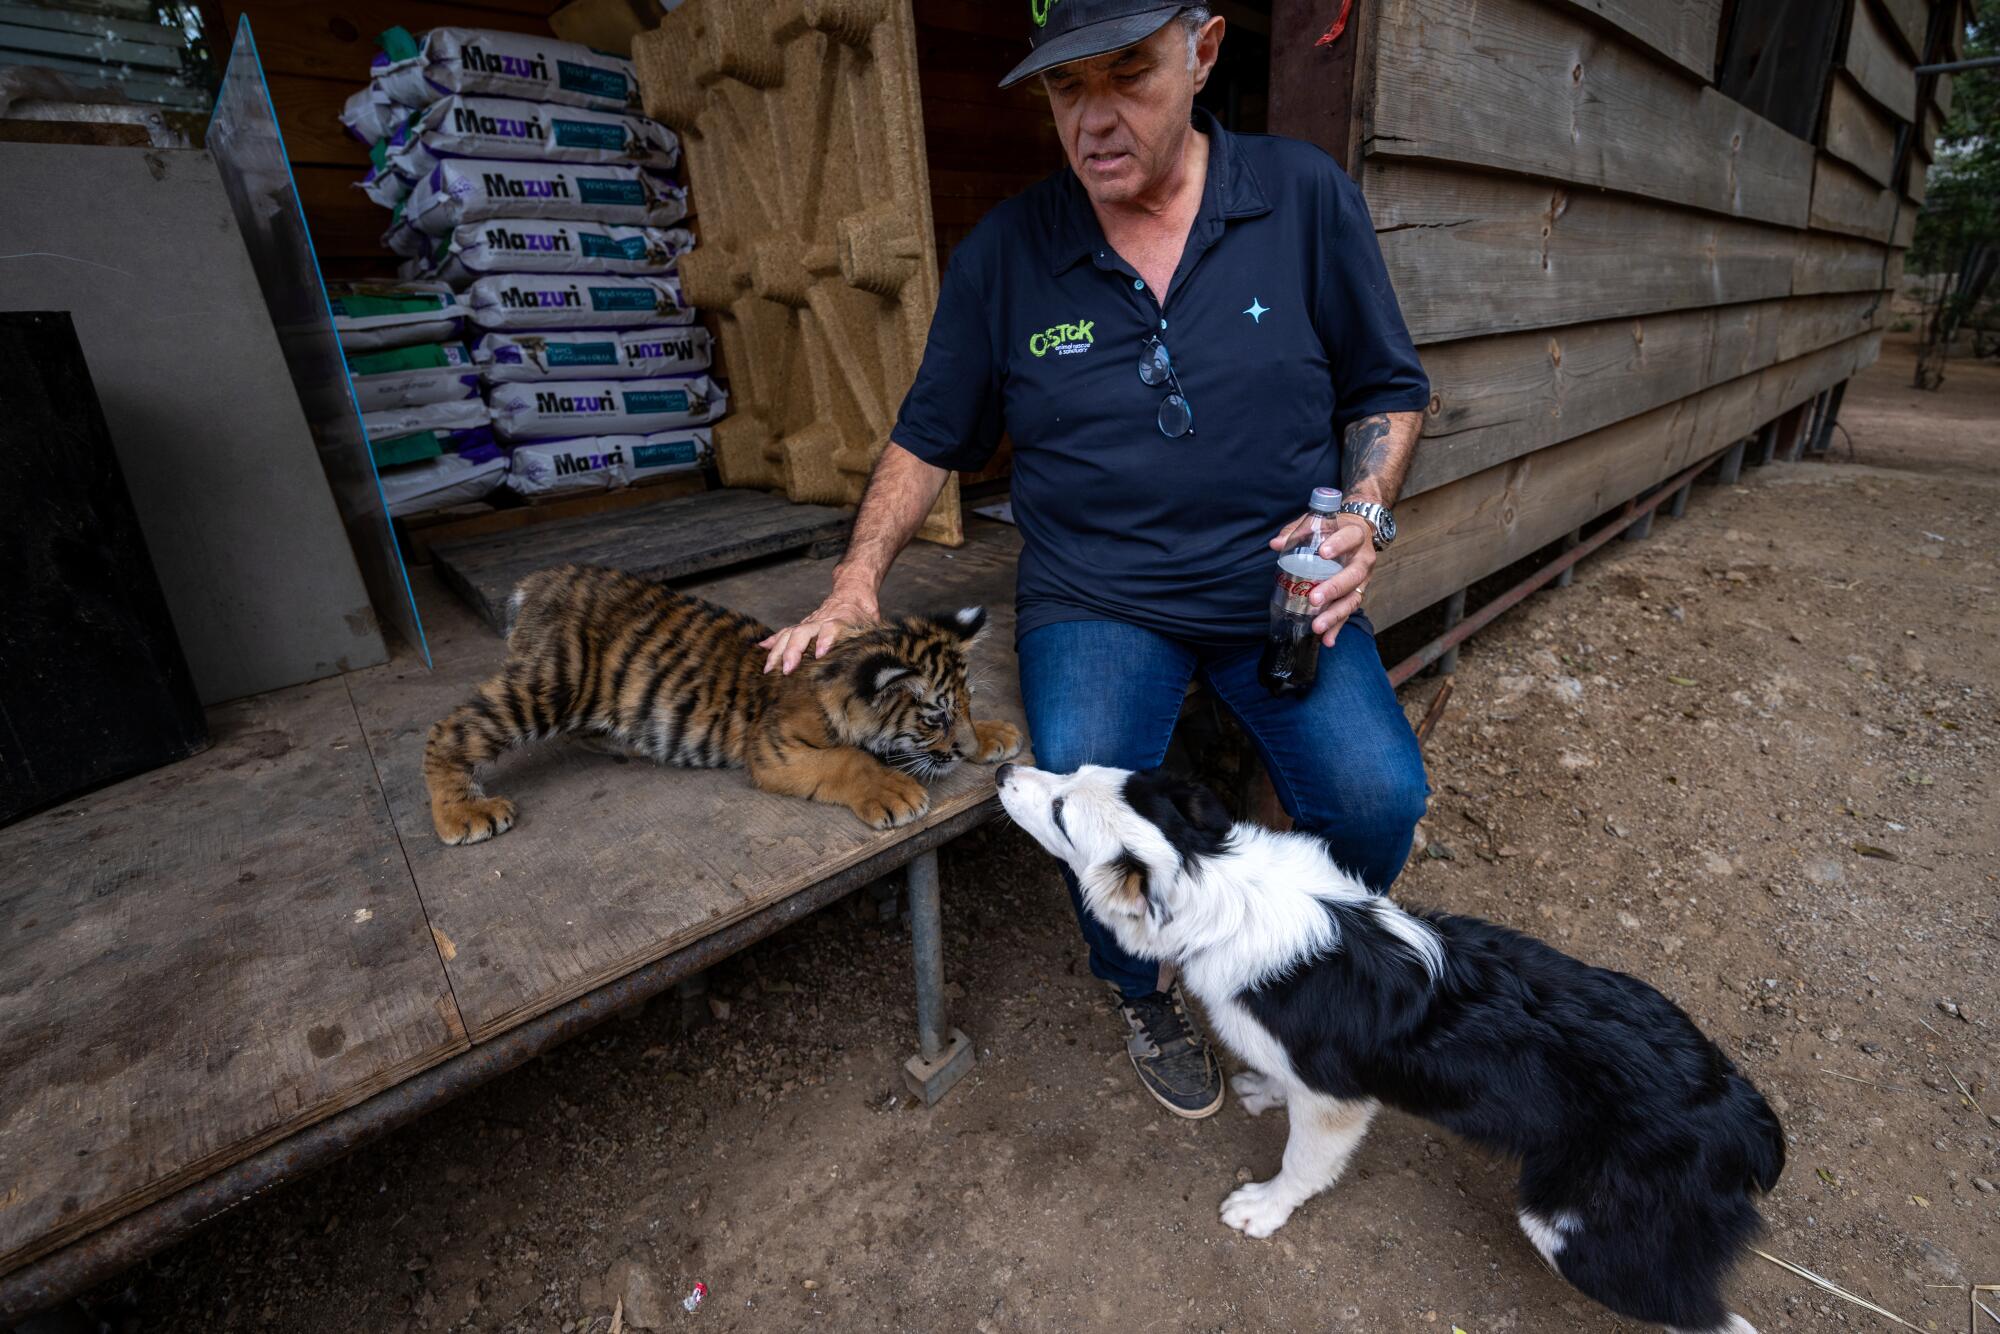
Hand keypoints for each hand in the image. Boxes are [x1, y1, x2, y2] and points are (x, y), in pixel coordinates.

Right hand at [759, 585, 878, 673]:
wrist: (852, 593)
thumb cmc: (862, 616)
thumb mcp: (871, 628)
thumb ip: (871, 643)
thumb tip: (881, 664)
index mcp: (840, 620)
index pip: (832, 628)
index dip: (826, 639)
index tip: (820, 653)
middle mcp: (821, 621)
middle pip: (803, 632)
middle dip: (794, 651)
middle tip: (788, 669)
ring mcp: (808, 623)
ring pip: (789, 634)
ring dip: (778, 651)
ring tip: (769, 668)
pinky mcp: (801, 626)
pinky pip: (783, 634)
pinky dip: (772, 642)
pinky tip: (761, 650)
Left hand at [1268, 513, 1376, 645]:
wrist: (1360, 533)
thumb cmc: (1335, 528)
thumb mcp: (1319, 522)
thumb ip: (1298, 530)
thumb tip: (1276, 544)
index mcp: (1355, 535)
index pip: (1350, 538)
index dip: (1338, 545)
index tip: (1322, 553)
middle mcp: (1363, 560)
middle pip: (1353, 575)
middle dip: (1334, 588)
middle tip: (1314, 598)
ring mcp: (1362, 580)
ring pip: (1353, 599)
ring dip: (1335, 614)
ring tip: (1318, 626)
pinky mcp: (1357, 594)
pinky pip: (1348, 612)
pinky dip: (1338, 628)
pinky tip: (1327, 640)